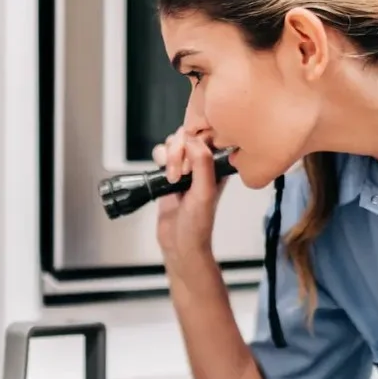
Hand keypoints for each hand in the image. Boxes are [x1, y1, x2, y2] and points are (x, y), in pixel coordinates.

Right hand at [152, 128, 228, 263]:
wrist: (180, 243)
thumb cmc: (197, 225)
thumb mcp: (204, 192)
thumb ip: (202, 164)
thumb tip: (192, 140)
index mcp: (218, 165)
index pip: (207, 135)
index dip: (195, 140)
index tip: (191, 159)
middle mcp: (202, 163)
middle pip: (187, 136)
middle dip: (178, 151)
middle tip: (179, 173)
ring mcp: (185, 167)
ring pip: (173, 143)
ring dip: (169, 157)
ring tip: (172, 178)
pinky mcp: (169, 173)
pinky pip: (162, 154)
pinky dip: (160, 161)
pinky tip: (164, 178)